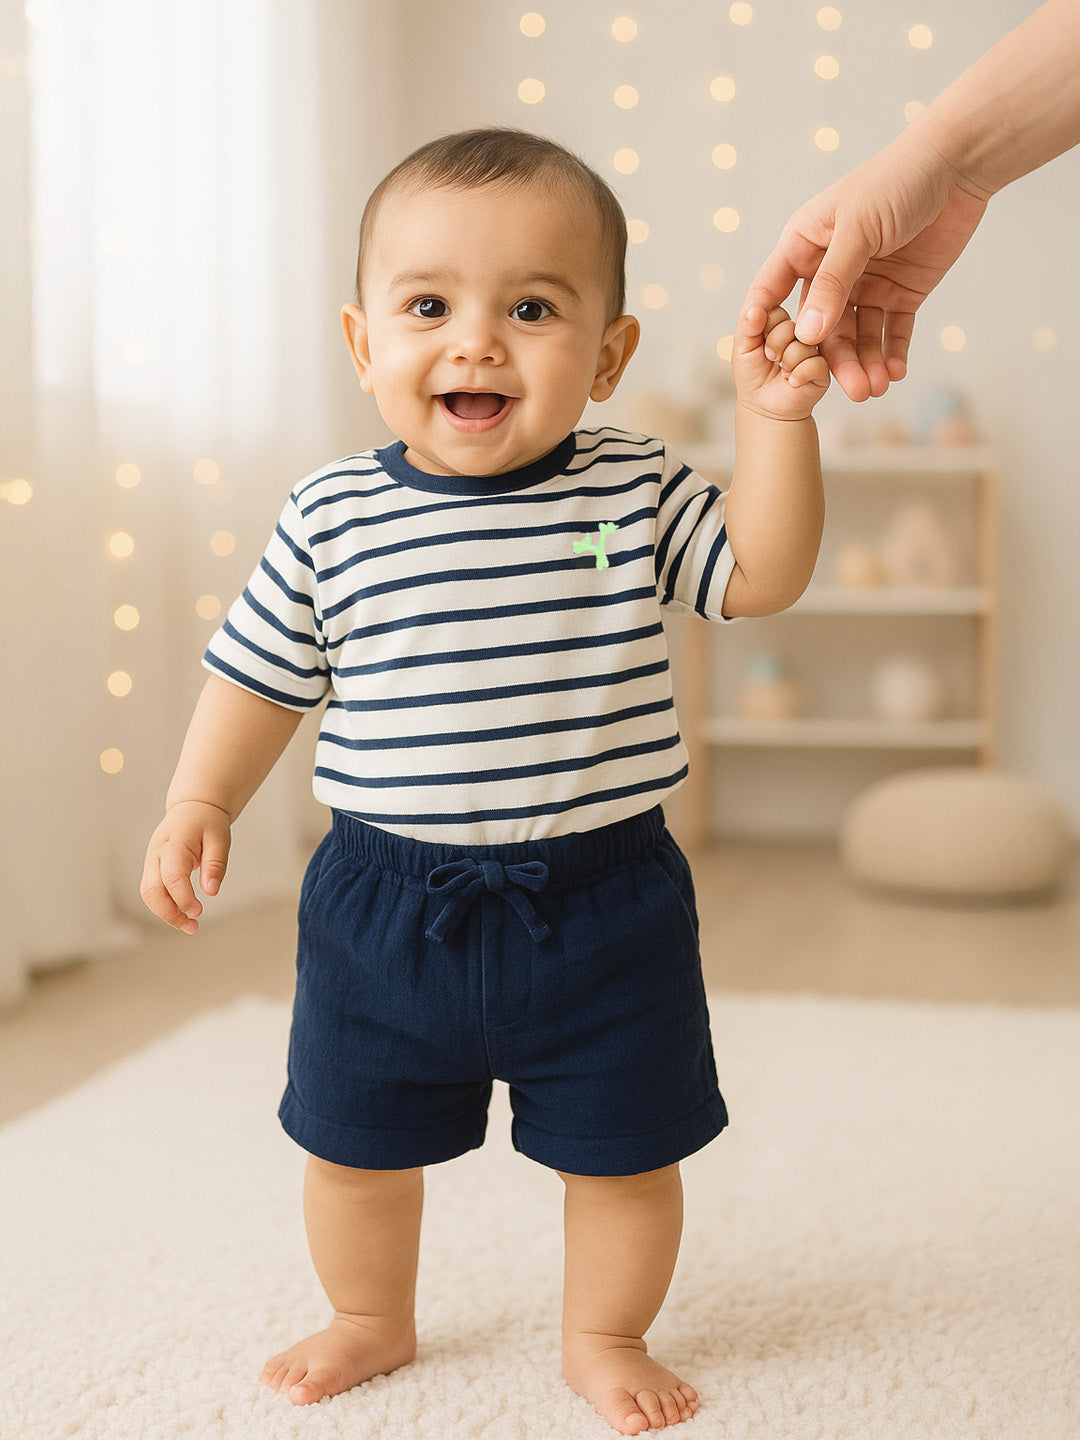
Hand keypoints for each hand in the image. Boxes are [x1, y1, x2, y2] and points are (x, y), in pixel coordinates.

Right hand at [140, 801, 231, 933]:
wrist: (192, 808)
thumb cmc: (208, 823)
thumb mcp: (220, 839)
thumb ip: (215, 864)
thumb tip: (211, 892)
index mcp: (174, 843)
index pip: (172, 876)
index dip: (183, 897)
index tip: (198, 912)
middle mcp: (156, 853)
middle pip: (151, 890)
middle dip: (169, 913)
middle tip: (192, 926)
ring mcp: (151, 861)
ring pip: (148, 894)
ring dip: (166, 913)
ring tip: (190, 925)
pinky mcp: (152, 868)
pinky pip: (153, 891)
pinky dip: (165, 906)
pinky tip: (183, 913)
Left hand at [732, 304, 829, 419]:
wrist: (764, 407)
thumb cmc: (753, 377)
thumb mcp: (742, 349)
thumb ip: (747, 326)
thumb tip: (755, 309)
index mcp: (781, 323)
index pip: (776, 311)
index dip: (764, 328)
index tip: (760, 344)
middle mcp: (800, 333)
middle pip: (790, 326)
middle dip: (774, 346)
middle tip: (772, 359)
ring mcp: (813, 349)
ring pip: (802, 346)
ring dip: (786, 364)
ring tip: (782, 372)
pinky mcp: (823, 368)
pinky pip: (814, 364)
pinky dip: (798, 376)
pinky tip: (792, 382)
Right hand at [746, 138, 989, 400]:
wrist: (960, 166)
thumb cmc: (898, 179)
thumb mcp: (859, 229)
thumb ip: (833, 282)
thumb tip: (807, 334)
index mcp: (806, 244)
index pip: (776, 291)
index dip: (772, 326)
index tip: (769, 363)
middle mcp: (831, 269)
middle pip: (824, 325)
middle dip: (836, 359)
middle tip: (850, 389)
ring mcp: (867, 283)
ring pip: (858, 334)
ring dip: (866, 362)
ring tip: (875, 389)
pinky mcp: (901, 292)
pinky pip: (893, 330)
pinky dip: (893, 353)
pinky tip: (895, 373)